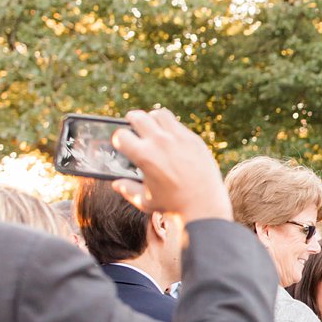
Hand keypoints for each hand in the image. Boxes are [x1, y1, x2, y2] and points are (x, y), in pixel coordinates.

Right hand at [111, 108, 229, 223]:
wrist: (204, 206)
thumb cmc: (172, 206)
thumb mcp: (145, 201)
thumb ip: (128, 189)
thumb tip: (116, 184)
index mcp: (143, 156)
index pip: (120, 135)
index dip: (118, 139)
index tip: (120, 141)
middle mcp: (160, 142)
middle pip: (138, 117)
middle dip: (131, 120)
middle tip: (131, 122)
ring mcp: (179, 138)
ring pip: (159, 114)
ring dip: (152, 118)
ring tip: (151, 124)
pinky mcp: (194, 139)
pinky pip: (178, 124)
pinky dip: (170, 127)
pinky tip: (169, 135)